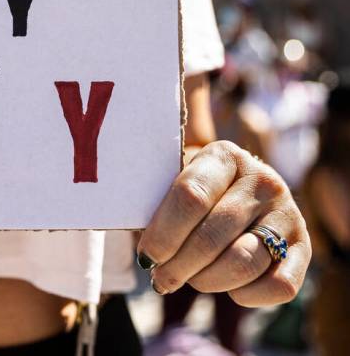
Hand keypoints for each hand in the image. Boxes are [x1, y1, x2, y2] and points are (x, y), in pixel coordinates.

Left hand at [137, 141, 310, 306]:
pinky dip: (246, 295)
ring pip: (243, 262)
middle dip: (178, 266)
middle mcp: (262, 180)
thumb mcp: (175, 183)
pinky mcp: (305, 247)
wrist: (240, 192)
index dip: (163, 234)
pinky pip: (278, 285)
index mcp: (224, 156)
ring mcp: (288, 213)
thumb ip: (158, 206)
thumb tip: (147, 252)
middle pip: (212, 236)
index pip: (190, 197)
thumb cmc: (194, 191)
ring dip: (207, 281)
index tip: (146, 256)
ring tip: (190, 279)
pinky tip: (227, 285)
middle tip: (160, 278)